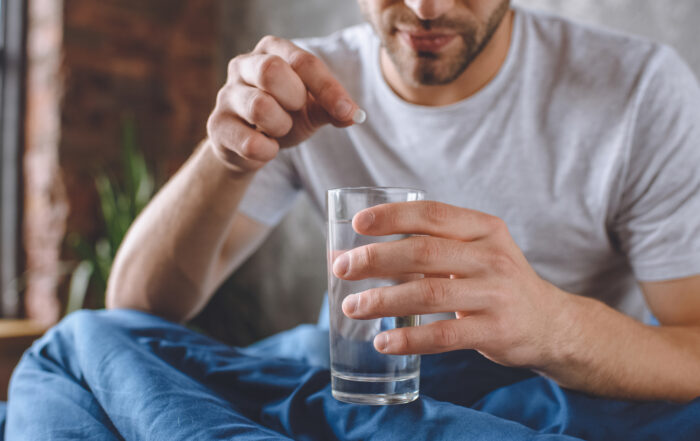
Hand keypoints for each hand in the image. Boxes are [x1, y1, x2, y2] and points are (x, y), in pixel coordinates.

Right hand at [207, 36, 362, 172]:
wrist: (250, 145)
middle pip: (271, 71)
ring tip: (280, 129)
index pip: (303, 62)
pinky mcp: (217, 125)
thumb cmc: (283, 115)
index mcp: (272, 50)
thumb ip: (334, 108)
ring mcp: (226, 94)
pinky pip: (249, 142)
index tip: (348, 112)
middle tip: (296, 111)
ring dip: (281, 126)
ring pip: (259, 106)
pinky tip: (267, 148)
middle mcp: (244, 65)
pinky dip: (268, 151)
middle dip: (294, 98)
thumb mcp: (313, 108)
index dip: (329, 89)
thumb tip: (354, 115)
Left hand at [332, 201, 571, 368]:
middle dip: (376, 259)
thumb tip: (346, 253)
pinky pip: (446, 335)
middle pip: (424, 252)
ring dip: (384, 301)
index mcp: (483, 229)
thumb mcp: (470, 254)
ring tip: (352, 307)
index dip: (393, 216)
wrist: (550, 323)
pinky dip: (410, 339)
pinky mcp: (497, 331)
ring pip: (430, 293)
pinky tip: (384, 342)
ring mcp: (496, 294)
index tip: (357, 223)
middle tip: (341, 268)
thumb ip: (420, 250)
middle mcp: (492, 257)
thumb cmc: (494, 283)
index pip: (432, 213)